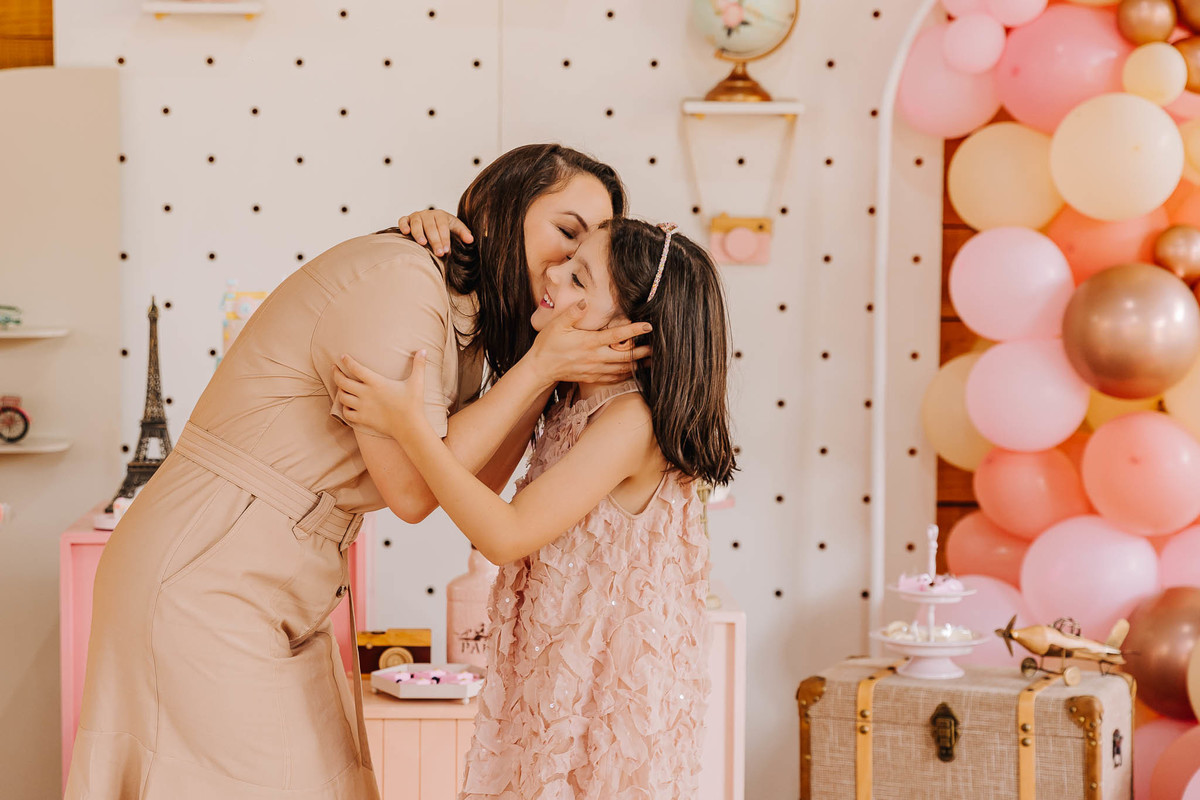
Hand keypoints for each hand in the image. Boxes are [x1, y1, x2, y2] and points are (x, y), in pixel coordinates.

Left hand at [333, 353, 428, 439]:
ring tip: (341, 387)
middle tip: (334, 369)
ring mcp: (363, 407)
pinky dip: (345, 409)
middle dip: (336, 374)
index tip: (342, 356)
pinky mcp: (363, 419)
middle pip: (342, 382)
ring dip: (340, 391)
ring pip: (342, 397)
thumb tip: (424, 350)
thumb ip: (419, 365)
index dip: (347, 361)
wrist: (409, 426)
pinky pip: (347, 413)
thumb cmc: (413, 404)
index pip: (356, 368)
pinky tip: (347, 406)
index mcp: (376, 382)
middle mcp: (366, 394)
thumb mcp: (417, 382)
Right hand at [396, 209, 473, 256]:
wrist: (432, 221)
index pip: (443, 226)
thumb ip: (463, 233)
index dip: (445, 238)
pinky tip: (406, 232)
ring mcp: (416, 216)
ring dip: (419, 233)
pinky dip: (403, 225)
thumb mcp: (455, 228)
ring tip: (423, 243)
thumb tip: (471, 239)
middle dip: (435, 240)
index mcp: (440, 215)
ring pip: (416, 223)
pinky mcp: (406, 219)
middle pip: (430, 226)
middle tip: (439, 253)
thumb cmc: (444, 227)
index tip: (447, 250)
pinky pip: (403, 220)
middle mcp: (427, 214)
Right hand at [526, 301, 653, 385]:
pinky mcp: (592, 377)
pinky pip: (613, 378)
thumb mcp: (557, 324)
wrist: (540, 368)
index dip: (634, 330)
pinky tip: (633, 371)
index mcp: (589, 342)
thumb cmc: (548, 344)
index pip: (617, 336)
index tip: (648, 326)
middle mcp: (595, 357)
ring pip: (622, 369)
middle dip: (642, 352)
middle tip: (657, 348)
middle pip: (625, 356)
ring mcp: (594, 370)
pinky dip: (625, 375)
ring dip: (637, 365)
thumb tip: (586, 301)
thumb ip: (573, 313)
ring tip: (651, 361)